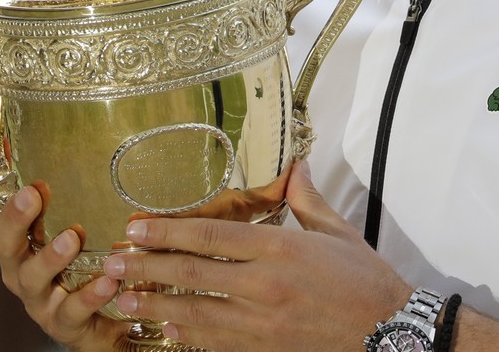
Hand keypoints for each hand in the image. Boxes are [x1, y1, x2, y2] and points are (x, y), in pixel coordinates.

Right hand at [0, 145, 129, 351]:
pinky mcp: (62, 322)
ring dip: (50, 257)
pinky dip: (88, 295)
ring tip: (72, 238)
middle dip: (14, 218)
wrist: (103, 325)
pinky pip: (71, 309)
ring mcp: (38, 297)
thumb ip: (70, 196)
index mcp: (18, 241)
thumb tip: (80, 143)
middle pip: (3, 243)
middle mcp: (19, 268)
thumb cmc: (82, 268)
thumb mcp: (74, 226)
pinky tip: (107, 280)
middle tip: (31, 194)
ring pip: (33, 278)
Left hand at [102, 162, 411, 350]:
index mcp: (280, 250)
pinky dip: (186, 335)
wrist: (386, 332)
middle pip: (191, 275)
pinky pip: (215, 342)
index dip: (168, 233)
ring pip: (194, 313)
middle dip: (146, 268)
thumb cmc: (364, 280)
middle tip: (112, 264)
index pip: (210, 237)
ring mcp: (261, 324)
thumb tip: (295, 166)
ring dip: (155, 306)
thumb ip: (307, 199)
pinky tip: (165, 330)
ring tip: (123, 300)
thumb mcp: (337, 232)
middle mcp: (264, 286)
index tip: (136, 228)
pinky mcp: (264, 349)